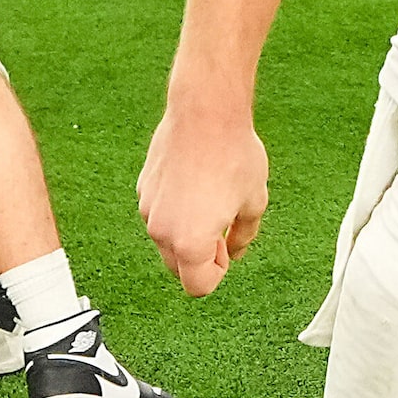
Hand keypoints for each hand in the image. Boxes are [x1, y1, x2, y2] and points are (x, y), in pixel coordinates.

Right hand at [137, 104, 269, 296]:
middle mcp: (162, 231)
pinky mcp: (143, 188)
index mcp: (190, 243)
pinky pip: (159, 214)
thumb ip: (243, 237)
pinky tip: (195, 182)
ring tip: (210, 197)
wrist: (205, 111)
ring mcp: (148, 209)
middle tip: (221, 224)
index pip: (199, 286)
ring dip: (186, 232)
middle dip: (200, 257)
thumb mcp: (253, 202)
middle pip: (179, 268)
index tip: (227, 246)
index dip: (219, 271)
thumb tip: (235, 251)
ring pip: (167, 240)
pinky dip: (175, 210)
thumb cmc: (233, 155)